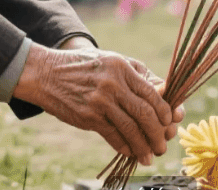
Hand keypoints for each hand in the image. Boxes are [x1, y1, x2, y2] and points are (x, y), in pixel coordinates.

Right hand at [14, 43, 182, 164]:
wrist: (47, 73)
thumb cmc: (84, 67)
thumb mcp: (111, 61)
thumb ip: (135, 75)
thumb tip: (162, 94)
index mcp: (123, 67)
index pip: (152, 92)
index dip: (165, 110)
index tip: (170, 122)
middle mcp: (113, 83)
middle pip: (145, 113)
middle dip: (158, 133)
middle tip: (163, 144)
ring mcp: (101, 101)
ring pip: (131, 128)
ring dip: (144, 145)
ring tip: (150, 155)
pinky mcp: (89, 117)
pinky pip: (113, 136)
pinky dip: (125, 146)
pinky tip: (131, 152)